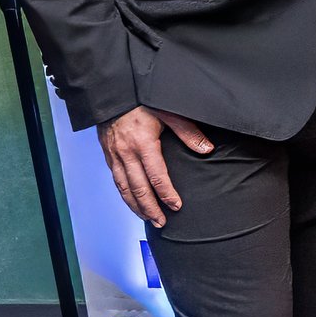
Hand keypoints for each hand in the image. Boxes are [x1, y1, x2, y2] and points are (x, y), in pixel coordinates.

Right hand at [98, 105, 213, 225]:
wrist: (112, 93)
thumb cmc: (141, 100)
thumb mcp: (168, 112)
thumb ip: (188, 132)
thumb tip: (207, 149)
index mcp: (143, 144)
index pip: (156, 176)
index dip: (167, 194)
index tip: (176, 206)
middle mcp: (126, 153)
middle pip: (138, 189)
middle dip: (150, 208)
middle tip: (161, 223)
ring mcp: (114, 155)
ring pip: (124, 188)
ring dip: (136, 206)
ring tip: (147, 218)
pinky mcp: (108, 155)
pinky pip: (116, 180)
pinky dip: (124, 194)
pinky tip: (132, 201)